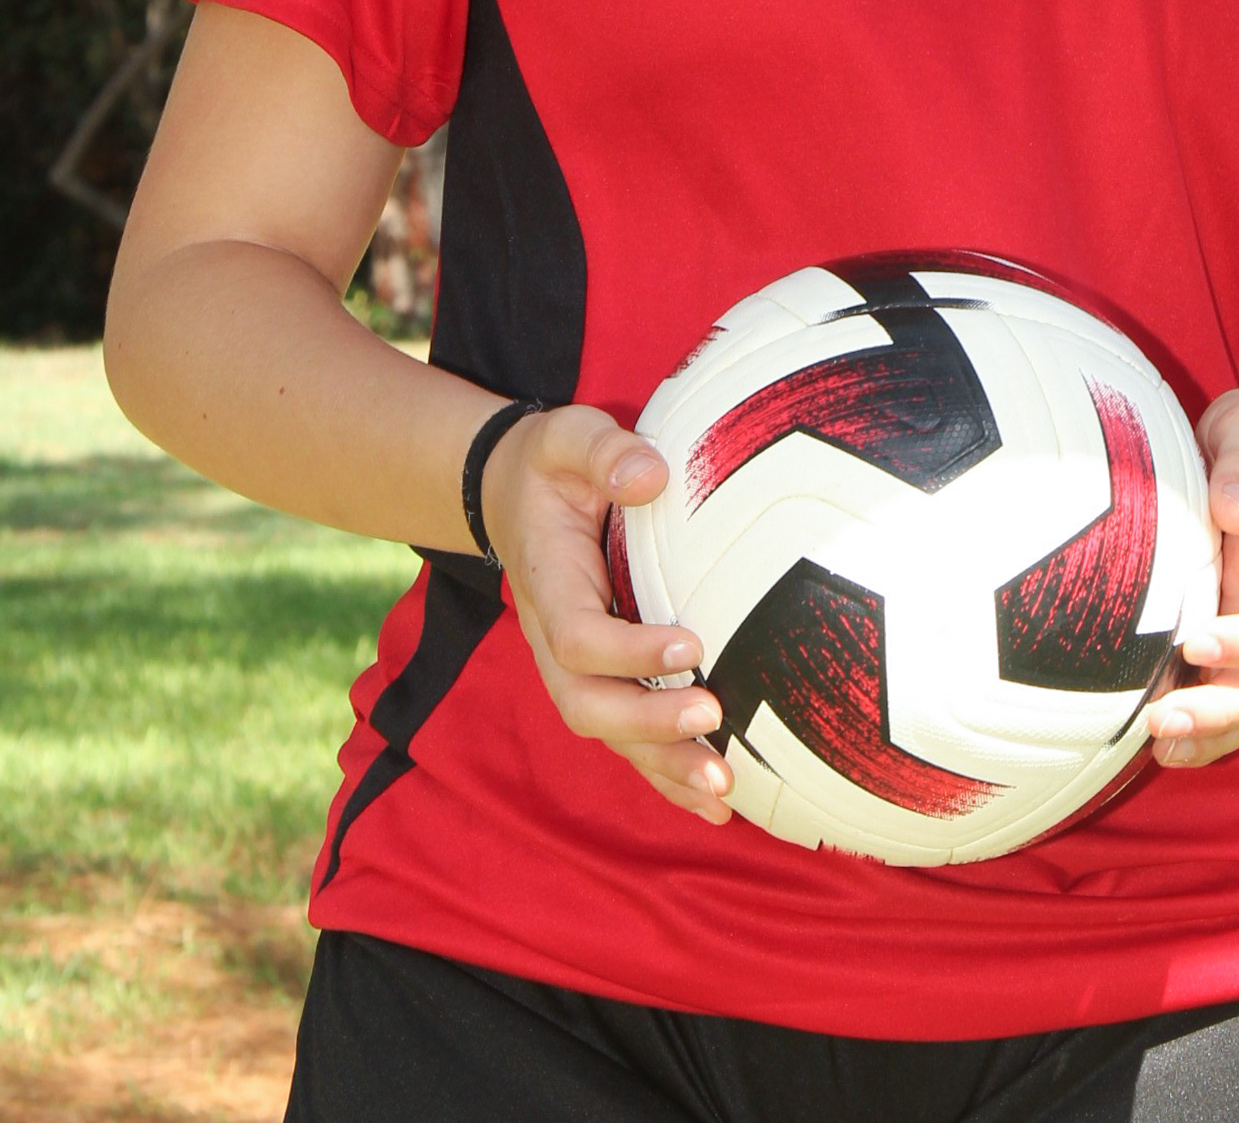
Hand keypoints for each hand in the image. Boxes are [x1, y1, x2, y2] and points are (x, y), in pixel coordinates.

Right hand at [480, 405, 733, 826]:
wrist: (514, 495)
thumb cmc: (553, 464)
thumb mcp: (567, 435)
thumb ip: (602, 450)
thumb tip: (651, 474)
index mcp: (550, 586)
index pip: (580, 638)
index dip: (630, 650)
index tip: (691, 642)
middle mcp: (555, 641)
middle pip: (590, 706)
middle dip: (649, 725)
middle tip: (712, 717)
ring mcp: (576, 669)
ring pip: (611, 735)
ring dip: (665, 766)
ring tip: (724, 787)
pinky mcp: (603, 681)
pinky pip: (629, 738)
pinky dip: (668, 775)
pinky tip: (717, 803)